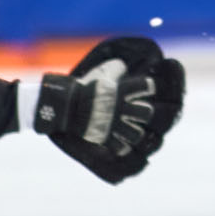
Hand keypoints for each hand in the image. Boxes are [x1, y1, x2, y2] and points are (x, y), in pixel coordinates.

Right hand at [35, 37, 183, 183]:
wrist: (66, 105)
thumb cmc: (83, 86)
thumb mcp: (100, 71)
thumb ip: (115, 68)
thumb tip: (124, 67)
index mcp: (120, 91)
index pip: (145, 86)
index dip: (148, 86)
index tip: (147, 87)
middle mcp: (121, 108)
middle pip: (146, 113)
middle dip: (144, 112)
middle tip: (138, 111)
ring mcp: (114, 124)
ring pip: (137, 134)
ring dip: (135, 131)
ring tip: (130, 129)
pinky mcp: (105, 137)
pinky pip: (120, 148)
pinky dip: (122, 147)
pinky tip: (120, 142)